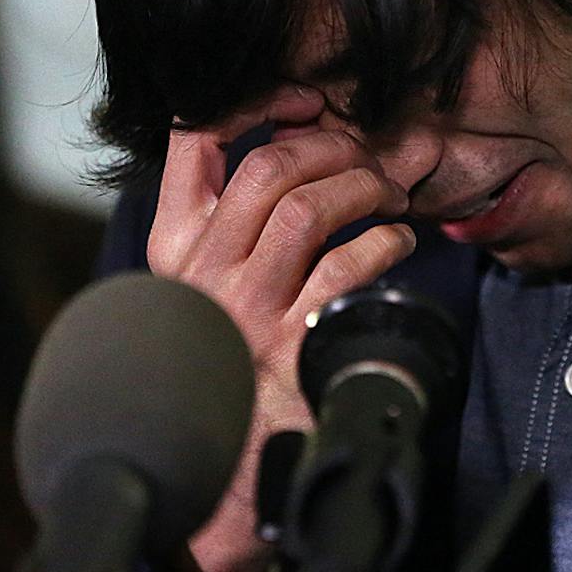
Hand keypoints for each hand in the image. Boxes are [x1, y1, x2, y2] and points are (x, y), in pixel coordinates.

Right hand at [147, 85, 417, 571]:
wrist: (220, 472)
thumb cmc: (222, 363)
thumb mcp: (200, 287)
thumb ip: (224, 223)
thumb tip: (284, 146)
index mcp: (174, 247)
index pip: (193, 139)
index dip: (255, 102)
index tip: (302, 99)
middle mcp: (203, 271)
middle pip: (269, 166)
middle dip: (333, 145)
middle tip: (368, 156)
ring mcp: (247, 307)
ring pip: (309, 207)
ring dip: (363, 187)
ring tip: (387, 194)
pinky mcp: (292, 341)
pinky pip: (348, 265)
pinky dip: (383, 241)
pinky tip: (396, 241)